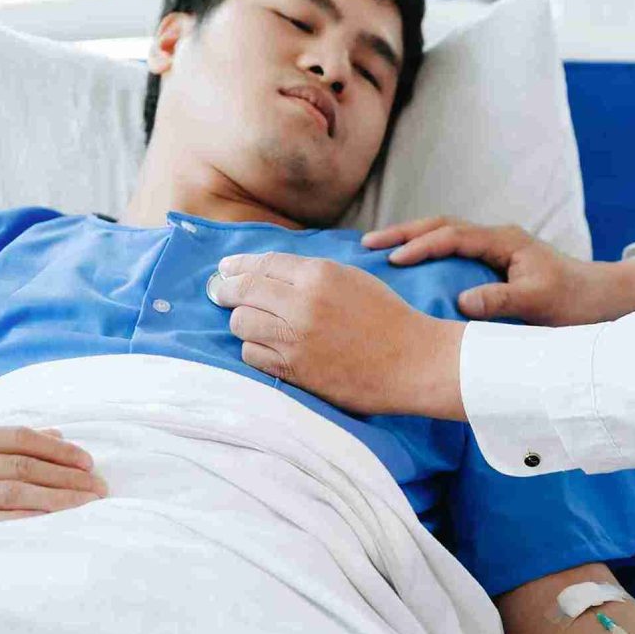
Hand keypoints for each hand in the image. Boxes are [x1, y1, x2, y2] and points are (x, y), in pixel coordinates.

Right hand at [0, 424, 107, 532]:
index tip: (90, 464)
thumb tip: (53, 433)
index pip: (18, 438)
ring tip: (91, 509)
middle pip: (22, 466)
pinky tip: (56, 530)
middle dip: (68, 478)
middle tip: (102, 490)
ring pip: (15, 494)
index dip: (60, 450)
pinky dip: (29, 525)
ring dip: (59, 502)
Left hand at [212, 253, 467, 418]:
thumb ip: (311, 273)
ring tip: (253, 323)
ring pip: (241, 323)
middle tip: (221, 293)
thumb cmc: (388, 317)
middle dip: (226, 290)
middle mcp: (302, 303)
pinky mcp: (293, 370)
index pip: (263, 263)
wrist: (412, 362)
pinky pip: (251, 354)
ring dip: (243, 321)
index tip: (226, 268)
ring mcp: (295, 338)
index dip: (239, 265)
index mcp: (319, 274)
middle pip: (243, 291)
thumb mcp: (352, 278)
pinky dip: (254, 348)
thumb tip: (268, 273)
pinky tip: (267, 346)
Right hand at [364, 218, 634, 324]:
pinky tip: (407, 268)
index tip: (394, 259)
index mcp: (505, 241)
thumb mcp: (539, 304)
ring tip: (377, 252)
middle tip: (366, 245)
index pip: (453, 235)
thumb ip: (502, 301)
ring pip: (444, 235)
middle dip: (404, 233)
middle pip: (441, 225)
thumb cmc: (574, 302)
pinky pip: (452, 251)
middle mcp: (497, 239)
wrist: (603, 300)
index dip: (422, 245)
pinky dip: (427, 253)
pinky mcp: (494, 263)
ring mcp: (495, 249)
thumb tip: (461, 301)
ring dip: (412, 240)